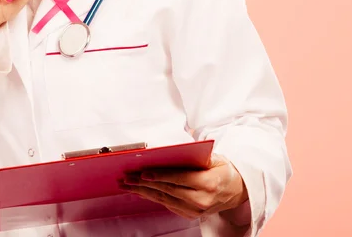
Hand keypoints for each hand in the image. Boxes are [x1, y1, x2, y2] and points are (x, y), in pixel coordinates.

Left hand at [119, 153, 248, 220]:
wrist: (237, 190)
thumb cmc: (224, 170)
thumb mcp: (215, 157)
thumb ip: (195, 155)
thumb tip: (171, 151)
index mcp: (209, 183)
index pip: (179, 179)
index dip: (160, 176)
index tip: (143, 173)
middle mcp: (202, 199)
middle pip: (168, 190)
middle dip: (145, 184)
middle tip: (128, 177)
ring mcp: (196, 210)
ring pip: (165, 200)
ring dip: (144, 192)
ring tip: (128, 185)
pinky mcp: (191, 215)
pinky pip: (168, 205)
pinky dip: (153, 197)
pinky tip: (142, 191)